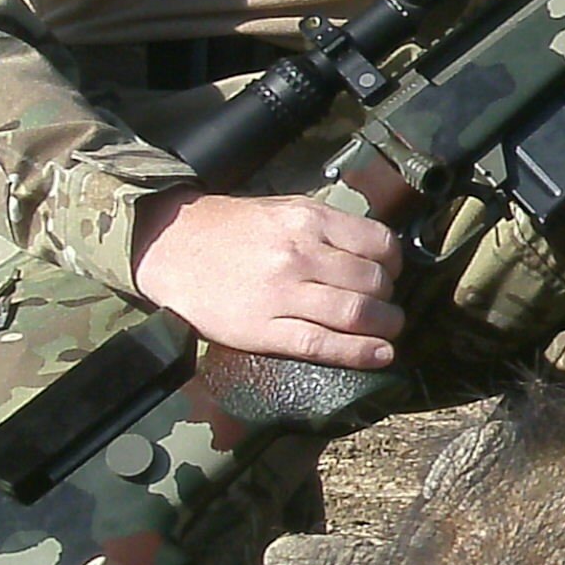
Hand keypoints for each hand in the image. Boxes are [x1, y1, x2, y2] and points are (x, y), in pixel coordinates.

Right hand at [129, 189, 404, 365]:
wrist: (170, 247)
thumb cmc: (231, 229)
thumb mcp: (283, 208)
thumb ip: (327, 228)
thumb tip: (374, 253)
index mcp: (307, 219)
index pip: (378, 244)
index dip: (394, 264)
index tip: (391, 274)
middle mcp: (299, 254)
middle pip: (372, 282)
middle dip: (389, 298)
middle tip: (386, 306)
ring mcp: (281, 293)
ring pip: (356, 314)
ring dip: (385, 326)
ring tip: (387, 330)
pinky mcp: (263, 329)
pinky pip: (323, 345)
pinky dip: (360, 353)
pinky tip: (380, 355)